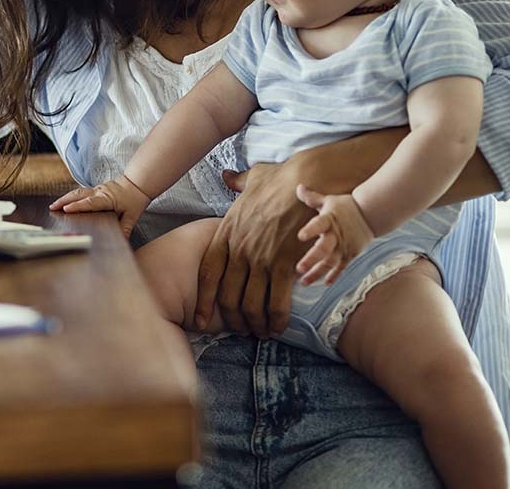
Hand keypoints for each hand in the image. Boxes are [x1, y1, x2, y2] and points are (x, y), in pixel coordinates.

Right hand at [50, 176, 150, 235]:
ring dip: (65, 198)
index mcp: (107, 198)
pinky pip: (81, 192)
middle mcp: (100, 192)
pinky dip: (71, 197)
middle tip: (52, 207)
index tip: (66, 209)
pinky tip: (65, 202)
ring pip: (78, 192)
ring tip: (54, 206)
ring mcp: (97, 189)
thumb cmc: (135, 198)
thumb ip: (126, 228)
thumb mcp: (133, 215)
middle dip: (64, 201)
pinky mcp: (96, 189)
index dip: (78, 206)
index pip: (90, 202)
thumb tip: (122, 240)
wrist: (138, 183)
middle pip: (78, 194)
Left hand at [194, 163, 312, 337]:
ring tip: (261, 333)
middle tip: (241, 330)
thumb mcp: (251, 179)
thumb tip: (227, 176)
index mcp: (226, 233)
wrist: (308, 180)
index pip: (207, 274)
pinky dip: (276, 319)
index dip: (204, 301)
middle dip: (232, 319)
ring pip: (250, 304)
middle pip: (227, 296)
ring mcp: (260, 258)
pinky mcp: (285, 264)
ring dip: (255, 324)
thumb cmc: (281, 179)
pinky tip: (279, 326)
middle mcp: (239, 249)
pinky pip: (277, 301)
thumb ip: (237, 183)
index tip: (201, 319)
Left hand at [294, 185, 374, 285]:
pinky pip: (341, 267)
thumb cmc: (346, 206)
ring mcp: (344, 246)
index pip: (318, 224)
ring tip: (304, 281)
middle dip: (311, 259)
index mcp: (329, 219)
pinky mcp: (350, 254)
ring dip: (317, 272)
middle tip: (299, 268)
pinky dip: (334, 275)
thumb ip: (312, 197)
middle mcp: (336, 235)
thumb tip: (298, 187)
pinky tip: (324, 283)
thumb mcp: (328, 200)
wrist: (371, 214)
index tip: (300, 236)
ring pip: (330, 262)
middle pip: (324, 249)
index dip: (310, 230)